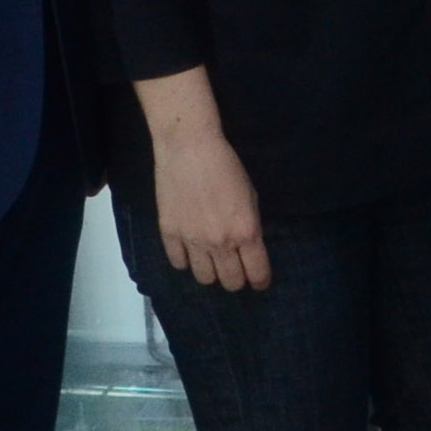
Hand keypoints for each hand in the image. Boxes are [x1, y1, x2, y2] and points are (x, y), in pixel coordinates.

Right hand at [153, 117, 271, 293]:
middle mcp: (221, 242)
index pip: (257, 273)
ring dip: (211, 273)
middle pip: (230, 282)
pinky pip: (178, 263)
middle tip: (235, 269)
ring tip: (211, 261)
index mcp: (246, 232)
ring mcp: (192, 240)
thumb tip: (248, 247)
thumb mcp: (251, 196)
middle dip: (237, 280)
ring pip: (204, 278)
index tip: (259, 281)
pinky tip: (189, 250)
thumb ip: (250, 226)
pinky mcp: (169, 233)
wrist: (190, 148)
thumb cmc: (227, 166)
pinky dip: (185, 260)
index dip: (260, 281)